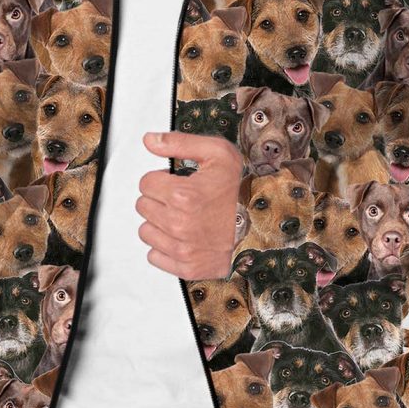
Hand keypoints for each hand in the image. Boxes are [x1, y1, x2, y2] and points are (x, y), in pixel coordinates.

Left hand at [138, 131, 242, 278]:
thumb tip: (150, 140)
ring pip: (146, 231)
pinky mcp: (186, 267)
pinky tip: (183, 237)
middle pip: (144, 206)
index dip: (162, 179)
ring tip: (183, 218)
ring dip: (160, 223)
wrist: (264, 225)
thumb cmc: (243, 191)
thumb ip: (179, 142)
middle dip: (160, 200)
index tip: (178, 183)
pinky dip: (165, 247)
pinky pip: (155, 256)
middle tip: (183, 200)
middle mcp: (179, 223)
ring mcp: (182, 248)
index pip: (146, 183)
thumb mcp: (218, 154)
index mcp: (183, 195)